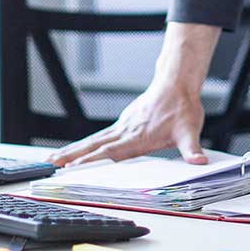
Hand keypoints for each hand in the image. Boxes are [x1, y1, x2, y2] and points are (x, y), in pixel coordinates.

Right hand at [48, 80, 208, 166]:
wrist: (176, 83)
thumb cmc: (182, 106)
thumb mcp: (190, 129)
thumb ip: (192, 148)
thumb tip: (199, 160)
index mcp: (138, 136)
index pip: (110, 152)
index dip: (91, 161)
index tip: (72, 167)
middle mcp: (126, 131)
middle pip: (93, 146)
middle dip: (71, 156)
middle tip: (49, 164)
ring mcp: (123, 126)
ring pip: (93, 141)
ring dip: (72, 151)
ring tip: (53, 160)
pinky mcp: (124, 123)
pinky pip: (100, 137)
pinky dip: (85, 145)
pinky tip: (77, 152)